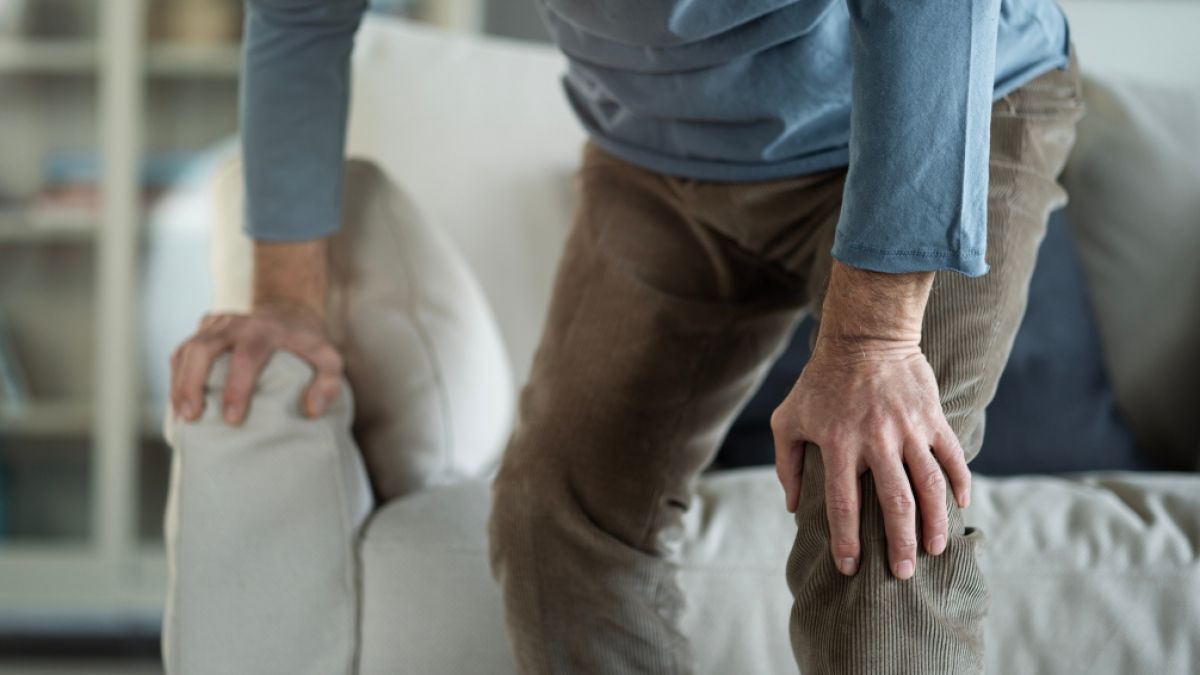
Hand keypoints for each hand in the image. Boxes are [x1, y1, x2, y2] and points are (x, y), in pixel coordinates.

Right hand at [169, 301, 342, 424]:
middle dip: (193, 383)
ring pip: (187, 350)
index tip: (232, 419)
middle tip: (193, 417)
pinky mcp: (203, 330)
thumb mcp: (328, 359)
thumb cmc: (307, 345)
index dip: (236, 388)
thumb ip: (329, 384)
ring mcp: (215, 324)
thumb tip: (311, 410)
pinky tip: (178, 405)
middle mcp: (235, 322)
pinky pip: (182, 353)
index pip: (246, 357)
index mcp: (265, 329)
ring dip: (179, 383)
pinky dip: (176, 378)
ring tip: (182, 417)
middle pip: (203, 348)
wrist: (288, 312)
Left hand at [771, 338, 970, 579]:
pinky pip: (952, 455)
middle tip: (903, 574)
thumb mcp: (788, 419)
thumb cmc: (819, 381)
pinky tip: (962, 506)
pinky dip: (960, 482)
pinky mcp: (931, 417)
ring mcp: (907, 428)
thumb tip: (793, 506)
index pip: (843, 504)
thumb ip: (786, 463)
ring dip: (934, 521)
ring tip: (935, 549)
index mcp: (837, 443)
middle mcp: (875, 440)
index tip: (850, 568)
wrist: (864, 337)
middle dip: (900, 543)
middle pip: (893, 503)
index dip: (846, 541)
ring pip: (929, 484)